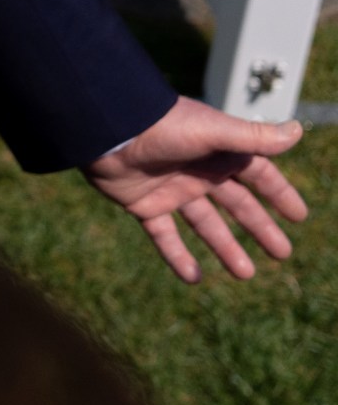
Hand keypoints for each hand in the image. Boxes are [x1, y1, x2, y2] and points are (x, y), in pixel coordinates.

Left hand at [82, 95, 307, 283]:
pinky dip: (177, 256)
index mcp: (217, 152)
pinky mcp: (144, 205)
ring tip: (246, 274)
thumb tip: (299, 130)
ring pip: (205, 224)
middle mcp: (197, 171)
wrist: (105, 130)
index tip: (299, 217)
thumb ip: (254, 137)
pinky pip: (164, 236)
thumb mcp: (212, 131)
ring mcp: (171, 189)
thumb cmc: (162, 126)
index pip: (257, 175)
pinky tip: (193, 278)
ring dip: (225, 247)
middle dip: (259, 227)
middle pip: (236, 204)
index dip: (278, 194)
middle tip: (282, 254)